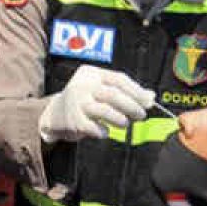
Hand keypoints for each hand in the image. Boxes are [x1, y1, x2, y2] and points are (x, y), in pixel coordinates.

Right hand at [39, 65, 154, 143]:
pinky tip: (106, 132)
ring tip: (125, 123)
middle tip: (142, 115)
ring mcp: (77, 103)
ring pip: (105, 111)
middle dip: (131, 106)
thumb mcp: (102, 89)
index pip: (119, 79)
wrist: (55, 113)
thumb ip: (125, 92)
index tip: (149, 101)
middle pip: (113, 94)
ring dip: (120, 119)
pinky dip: (104, 131)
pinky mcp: (73, 121)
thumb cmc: (84, 100)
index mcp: (92, 74)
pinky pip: (94, 127)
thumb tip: (151, 96)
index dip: (136, 91)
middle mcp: (83, 85)